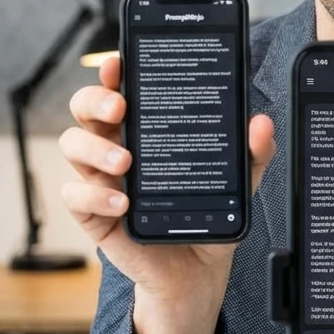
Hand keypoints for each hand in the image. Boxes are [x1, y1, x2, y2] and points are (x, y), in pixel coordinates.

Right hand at [58, 55, 275, 299]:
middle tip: (120, 108)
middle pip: (85, 110)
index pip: (121, 90)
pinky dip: (94, 194)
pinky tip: (122, 202)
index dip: (113, 72)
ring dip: (93, 148)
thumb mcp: (239, 182)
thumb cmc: (207, 214)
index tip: (120, 63)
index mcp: (145, 129)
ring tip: (126, 161)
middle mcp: (116, 146)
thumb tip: (262, 124)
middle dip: (94, 100)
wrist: (198, 270)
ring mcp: (102, 179)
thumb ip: (253, 153)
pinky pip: (75, 195)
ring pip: (72, 145)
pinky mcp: (95, 214)